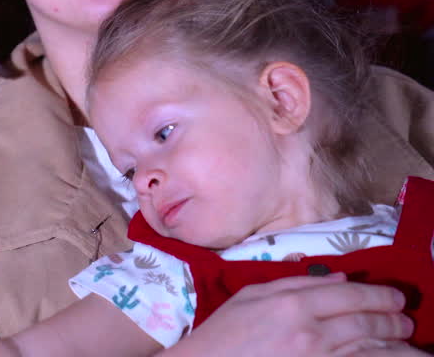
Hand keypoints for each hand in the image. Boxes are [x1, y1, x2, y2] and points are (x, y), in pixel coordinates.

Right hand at [168, 273, 413, 356]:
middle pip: (364, 320)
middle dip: (392, 318)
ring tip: (402, 335)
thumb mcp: (252, 295)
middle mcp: (309, 330)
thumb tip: (338, 279)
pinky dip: (371, 356)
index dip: (379, 295)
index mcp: (291, 303)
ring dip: (390, 340)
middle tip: (405, 318)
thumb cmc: (223, 332)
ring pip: (366, 346)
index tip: (395, 297)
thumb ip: (294, 282)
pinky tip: (381, 352)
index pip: (349, 294)